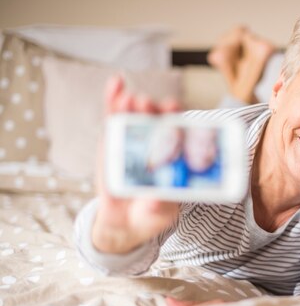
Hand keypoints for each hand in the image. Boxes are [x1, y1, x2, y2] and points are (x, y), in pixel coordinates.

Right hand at [92, 76, 181, 253]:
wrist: (124, 222)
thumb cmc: (151, 214)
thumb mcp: (160, 214)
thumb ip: (159, 207)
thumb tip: (155, 200)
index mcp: (176, 158)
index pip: (182, 134)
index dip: (180, 120)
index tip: (176, 111)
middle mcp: (157, 144)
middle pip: (159, 121)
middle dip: (157, 111)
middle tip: (153, 106)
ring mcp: (134, 140)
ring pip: (136, 116)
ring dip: (135, 104)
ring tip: (132, 99)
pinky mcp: (112, 141)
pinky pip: (113, 119)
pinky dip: (114, 100)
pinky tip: (116, 83)